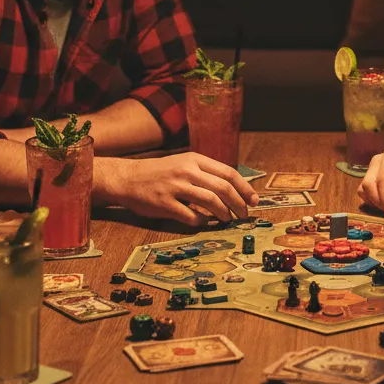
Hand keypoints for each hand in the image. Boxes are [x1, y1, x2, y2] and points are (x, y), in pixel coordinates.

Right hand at [103, 152, 258, 224]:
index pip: (228, 172)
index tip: (254, 201)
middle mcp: (187, 170)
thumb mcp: (184, 163)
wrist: (128, 178)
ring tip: (227, 220)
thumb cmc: (160, 173)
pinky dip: (201, 222)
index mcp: (195, 159)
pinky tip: (203, 223)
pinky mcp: (165, 203)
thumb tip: (234, 189)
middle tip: (244, 215)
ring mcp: (175, 186)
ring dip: (223, 214)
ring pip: (210, 201)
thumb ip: (206, 173)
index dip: (244, 188)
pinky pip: (190, 216)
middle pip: (223, 187)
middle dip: (238, 204)